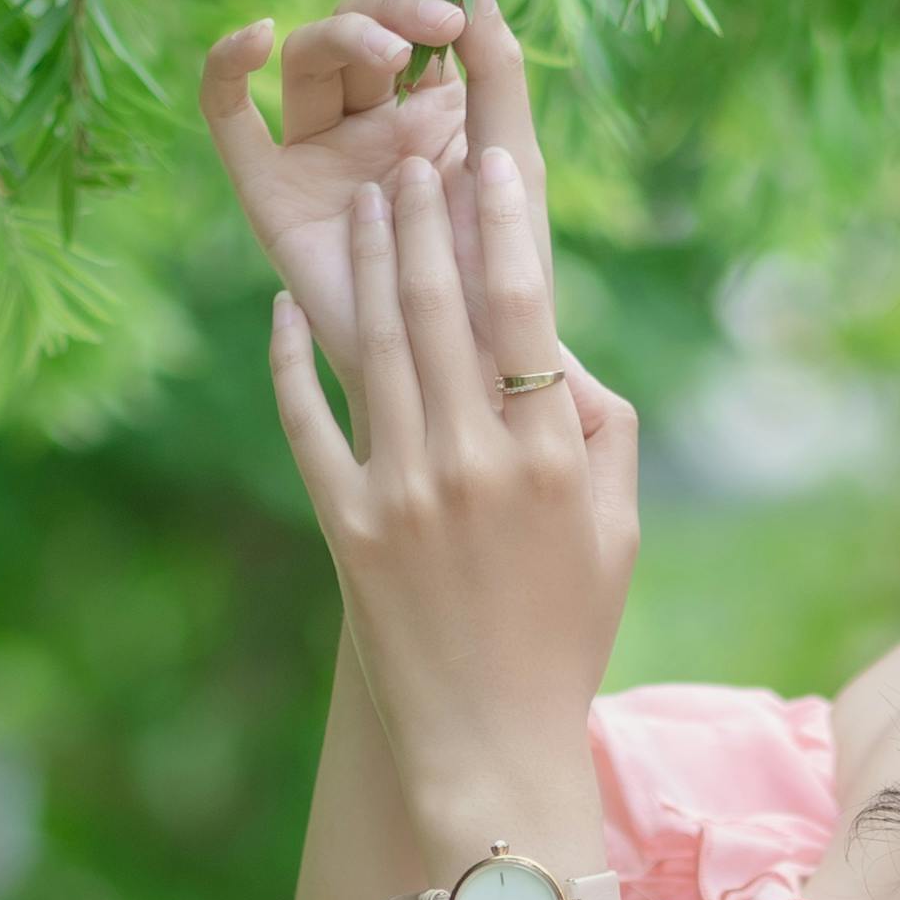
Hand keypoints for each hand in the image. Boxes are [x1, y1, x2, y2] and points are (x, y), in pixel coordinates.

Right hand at [202, 0, 626, 442]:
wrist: (470, 367)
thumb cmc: (504, 274)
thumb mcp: (512, 156)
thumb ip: (497, 65)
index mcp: (425, 109)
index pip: (405, 16)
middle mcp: (365, 124)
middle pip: (354, 30)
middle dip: (392, 10)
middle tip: (437, 26)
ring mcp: (314, 156)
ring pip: (305, 60)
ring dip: (345, 36)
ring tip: (393, 57)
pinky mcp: (269, 194)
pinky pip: (228, 118)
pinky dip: (226, 68)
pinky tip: (252, 37)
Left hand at [269, 146, 637, 848]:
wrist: (489, 741)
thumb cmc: (564, 631)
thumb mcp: (615, 530)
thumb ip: (601, 432)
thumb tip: (562, 350)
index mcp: (548, 457)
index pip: (522, 308)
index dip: (499, 222)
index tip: (486, 160)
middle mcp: (473, 462)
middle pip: (437, 306)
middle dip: (420, 218)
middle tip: (407, 158)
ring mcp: (402, 494)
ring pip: (373, 345)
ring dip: (364, 263)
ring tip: (362, 205)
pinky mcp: (345, 527)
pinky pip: (309, 422)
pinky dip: (290, 359)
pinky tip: (284, 311)